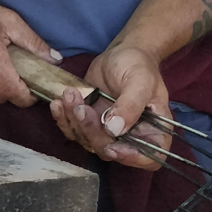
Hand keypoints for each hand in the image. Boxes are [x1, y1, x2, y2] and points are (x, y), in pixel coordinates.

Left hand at [50, 42, 173, 169]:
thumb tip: (115, 129)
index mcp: (154, 130)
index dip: (131, 158)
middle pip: (110, 150)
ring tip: (69, 96)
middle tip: (80, 107)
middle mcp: (131, 137)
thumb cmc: (138, 64)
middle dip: (91, 131)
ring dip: (74, 122)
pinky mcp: (89, 124)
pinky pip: (73, 130)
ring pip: (87, 141)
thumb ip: (130, 105)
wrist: (120, 54)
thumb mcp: (140, 80)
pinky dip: (63, 119)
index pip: (149, 158)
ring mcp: (108, 132)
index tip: (113, 146)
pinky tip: (58, 103)